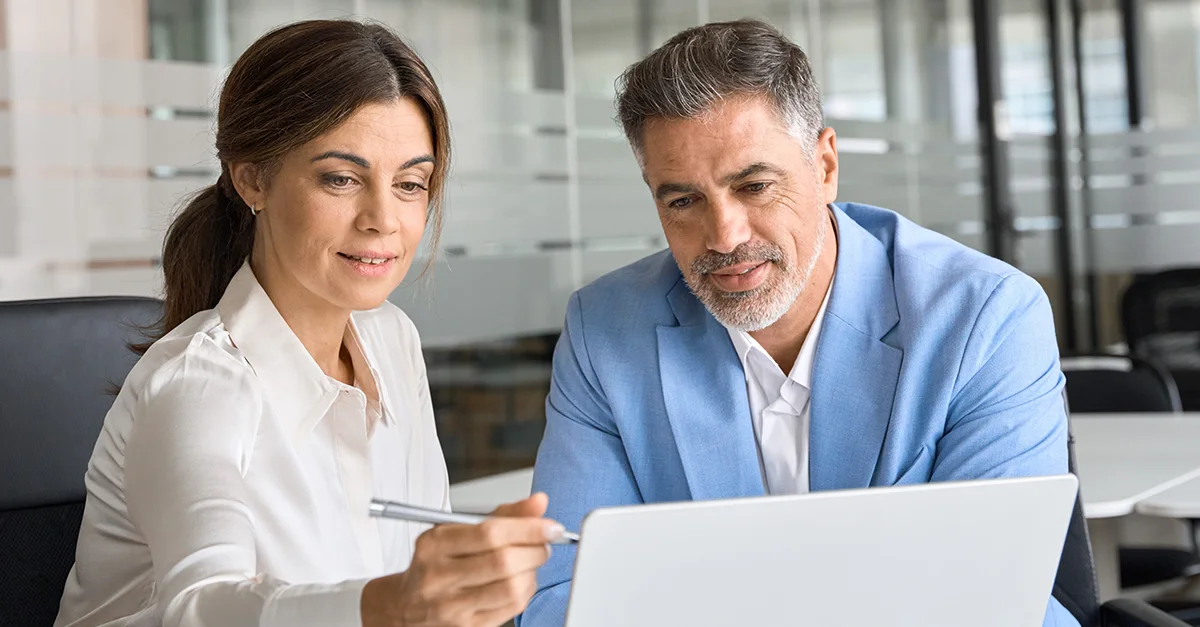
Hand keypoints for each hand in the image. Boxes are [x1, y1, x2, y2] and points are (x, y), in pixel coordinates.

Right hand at [362, 493, 561, 626]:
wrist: (406, 605)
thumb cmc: (435, 563)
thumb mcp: (457, 530)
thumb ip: (500, 515)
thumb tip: (538, 503)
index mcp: (435, 545)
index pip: (490, 533)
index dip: (529, 528)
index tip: (551, 526)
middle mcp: (439, 576)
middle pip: (503, 562)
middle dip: (536, 550)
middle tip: (545, 543)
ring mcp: (451, 606)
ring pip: (511, 587)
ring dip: (533, 571)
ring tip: (533, 561)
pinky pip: (511, 608)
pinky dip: (526, 591)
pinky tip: (522, 580)